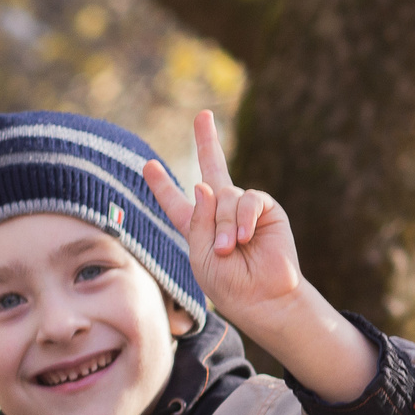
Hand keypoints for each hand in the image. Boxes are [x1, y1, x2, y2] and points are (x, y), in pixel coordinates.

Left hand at [145, 111, 375, 403]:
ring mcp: (243, 209)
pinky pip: (249, 201)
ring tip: (229, 251)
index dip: (162, 185)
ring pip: (224, 197)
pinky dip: (243, 220)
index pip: (176, 202)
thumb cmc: (229, 284)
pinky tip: (245, 239)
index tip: (148, 166)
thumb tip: (205, 183)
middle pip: (212, 169)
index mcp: (198, 227)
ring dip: (224, 226)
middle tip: (203, 116)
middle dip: (207, 141)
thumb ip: (198, 219)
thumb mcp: (200, 254)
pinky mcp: (266, 210)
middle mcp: (220, 213)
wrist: (263, 297)